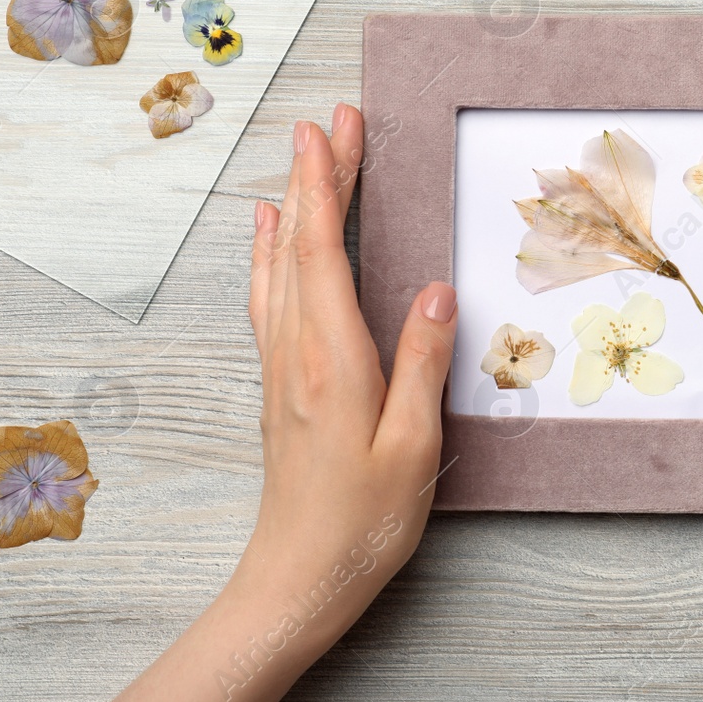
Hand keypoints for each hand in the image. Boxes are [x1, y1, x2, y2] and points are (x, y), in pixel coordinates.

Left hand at [79, 104, 458, 701]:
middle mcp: (296, 352)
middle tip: (331, 122)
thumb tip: (432, 291)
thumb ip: (420, 364)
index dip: (329, 185)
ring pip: (280, 267)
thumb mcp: (411, 445)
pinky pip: (270, 298)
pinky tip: (272, 240)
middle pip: (300, 245)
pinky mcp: (281, 385)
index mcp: (331, 358)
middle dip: (315, 178)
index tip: (334, 130)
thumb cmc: (362, 521)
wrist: (298, 579)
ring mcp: (282, 368)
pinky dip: (272, 255)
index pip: (325, 250)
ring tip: (303, 161)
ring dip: (294, 207)